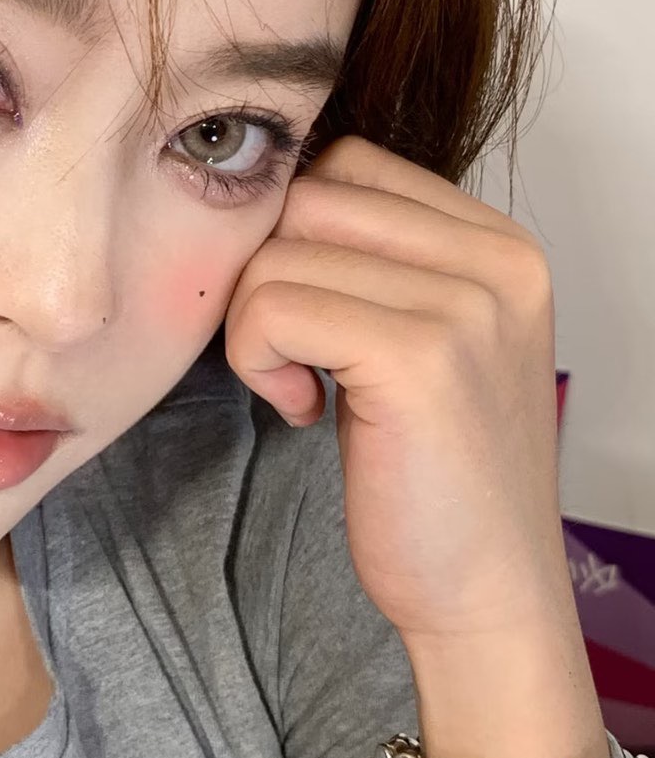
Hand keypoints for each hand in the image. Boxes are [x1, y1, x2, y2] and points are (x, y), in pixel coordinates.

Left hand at [221, 134, 571, 644]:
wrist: (485, 593)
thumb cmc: (436, 476)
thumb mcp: (424, 340)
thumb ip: (375, 262)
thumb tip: (260, 201)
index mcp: (502, 246)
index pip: (350, 163)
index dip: (295, 234)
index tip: (311, 317)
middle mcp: (498, 260)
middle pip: (307, 195)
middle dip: (267, 274)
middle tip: (290, 354)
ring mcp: (466, 305)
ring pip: (278, 250)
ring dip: (255, 325)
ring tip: (302, 387)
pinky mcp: (419, 356)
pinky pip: (271, 307)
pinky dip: (257, 360)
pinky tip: (303, 411)